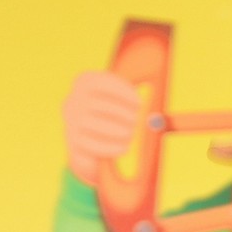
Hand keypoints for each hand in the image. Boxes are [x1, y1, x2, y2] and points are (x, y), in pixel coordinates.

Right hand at [62, 70, 141, 188]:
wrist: (90, 149)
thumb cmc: (112, 120)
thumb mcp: (122, 105)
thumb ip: (138, 105)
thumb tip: (161, 118)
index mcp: (84, 83)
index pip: (100, 82)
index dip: (121, 92)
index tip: (138, 103)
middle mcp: (73, 100)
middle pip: (98, 104)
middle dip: (122, 113)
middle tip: (136, 121)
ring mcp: (70, 122)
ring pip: (95, 125)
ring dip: (118, 131)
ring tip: (130, 134)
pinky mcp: (73, 143)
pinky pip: (93, 145)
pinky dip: (112, 147)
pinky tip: (124, 147)